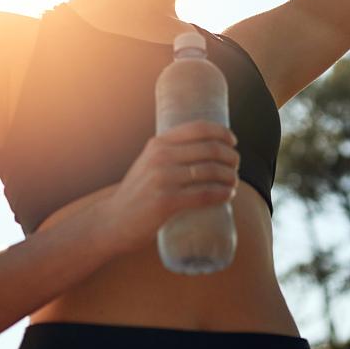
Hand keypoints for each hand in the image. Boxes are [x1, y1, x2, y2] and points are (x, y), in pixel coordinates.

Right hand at [97, 119, 239, 256]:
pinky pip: (205, 194)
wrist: (113, 220)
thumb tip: (205, 150)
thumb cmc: (137, 193)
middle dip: (231, 157)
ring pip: (211, 171)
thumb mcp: (148, 163)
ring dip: (230, 176)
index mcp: (157, 144)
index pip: (198, 128)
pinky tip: (229, 195)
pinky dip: (223, 193)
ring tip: (234, 182)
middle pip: (210, 149)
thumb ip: (169, 154)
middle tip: (235, 166)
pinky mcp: (167, 202)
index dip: (222, 132)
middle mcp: (160, 157)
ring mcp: (163, 179)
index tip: (233, 141)